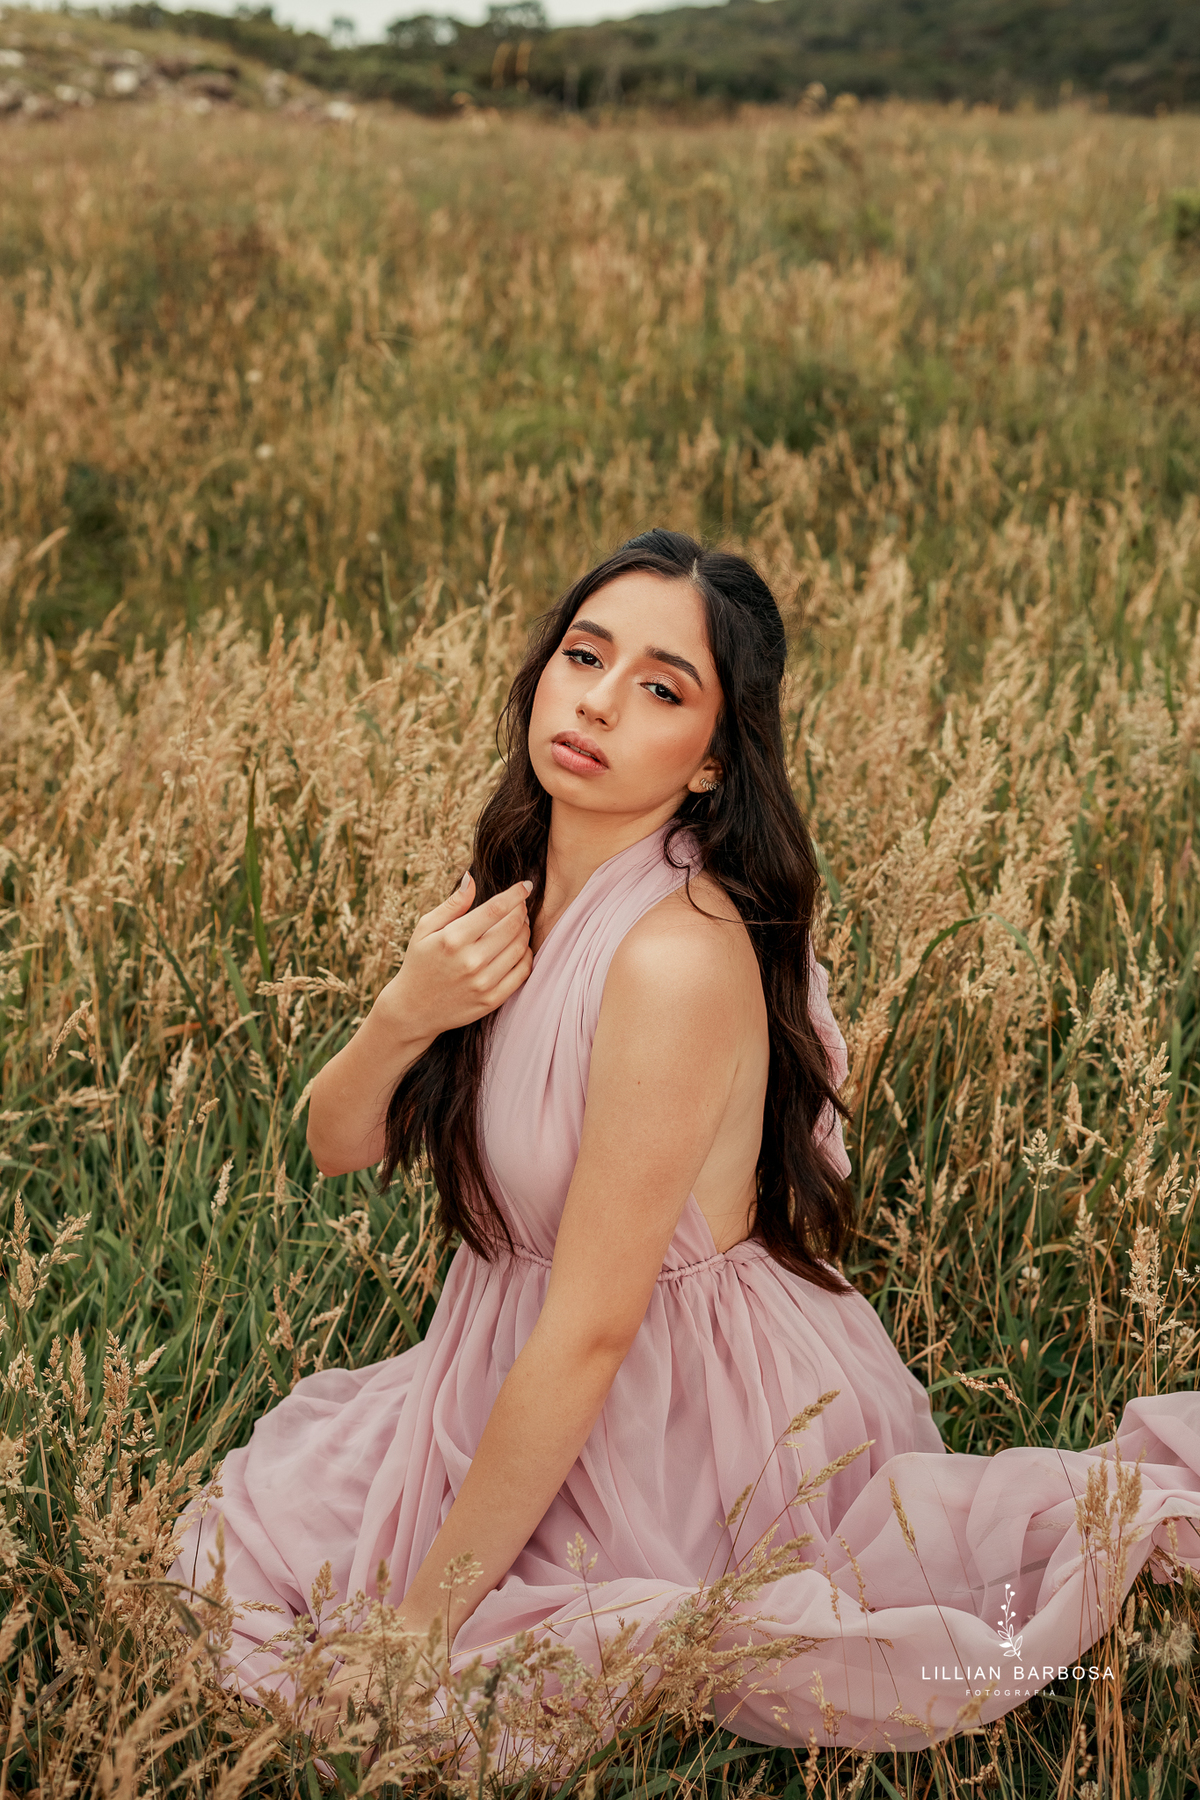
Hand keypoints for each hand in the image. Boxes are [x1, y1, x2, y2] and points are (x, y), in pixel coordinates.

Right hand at [374, 873, 533, 1043]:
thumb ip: (452, 904)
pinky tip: (518, 948)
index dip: (515, 894)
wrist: (412, 1009)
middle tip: (519, 907)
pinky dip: (525, 956)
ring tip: (518, 925)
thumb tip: (471, 878)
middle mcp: (470, 961)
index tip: (525, 885)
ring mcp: (483, 983)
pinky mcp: (491, 1000)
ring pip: (520, 948)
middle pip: (512, 927)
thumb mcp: (425, 929)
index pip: (495, 909)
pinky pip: (522, 973)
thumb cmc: (419, 962)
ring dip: (524, 932)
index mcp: (453, 939)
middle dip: (520, 911)